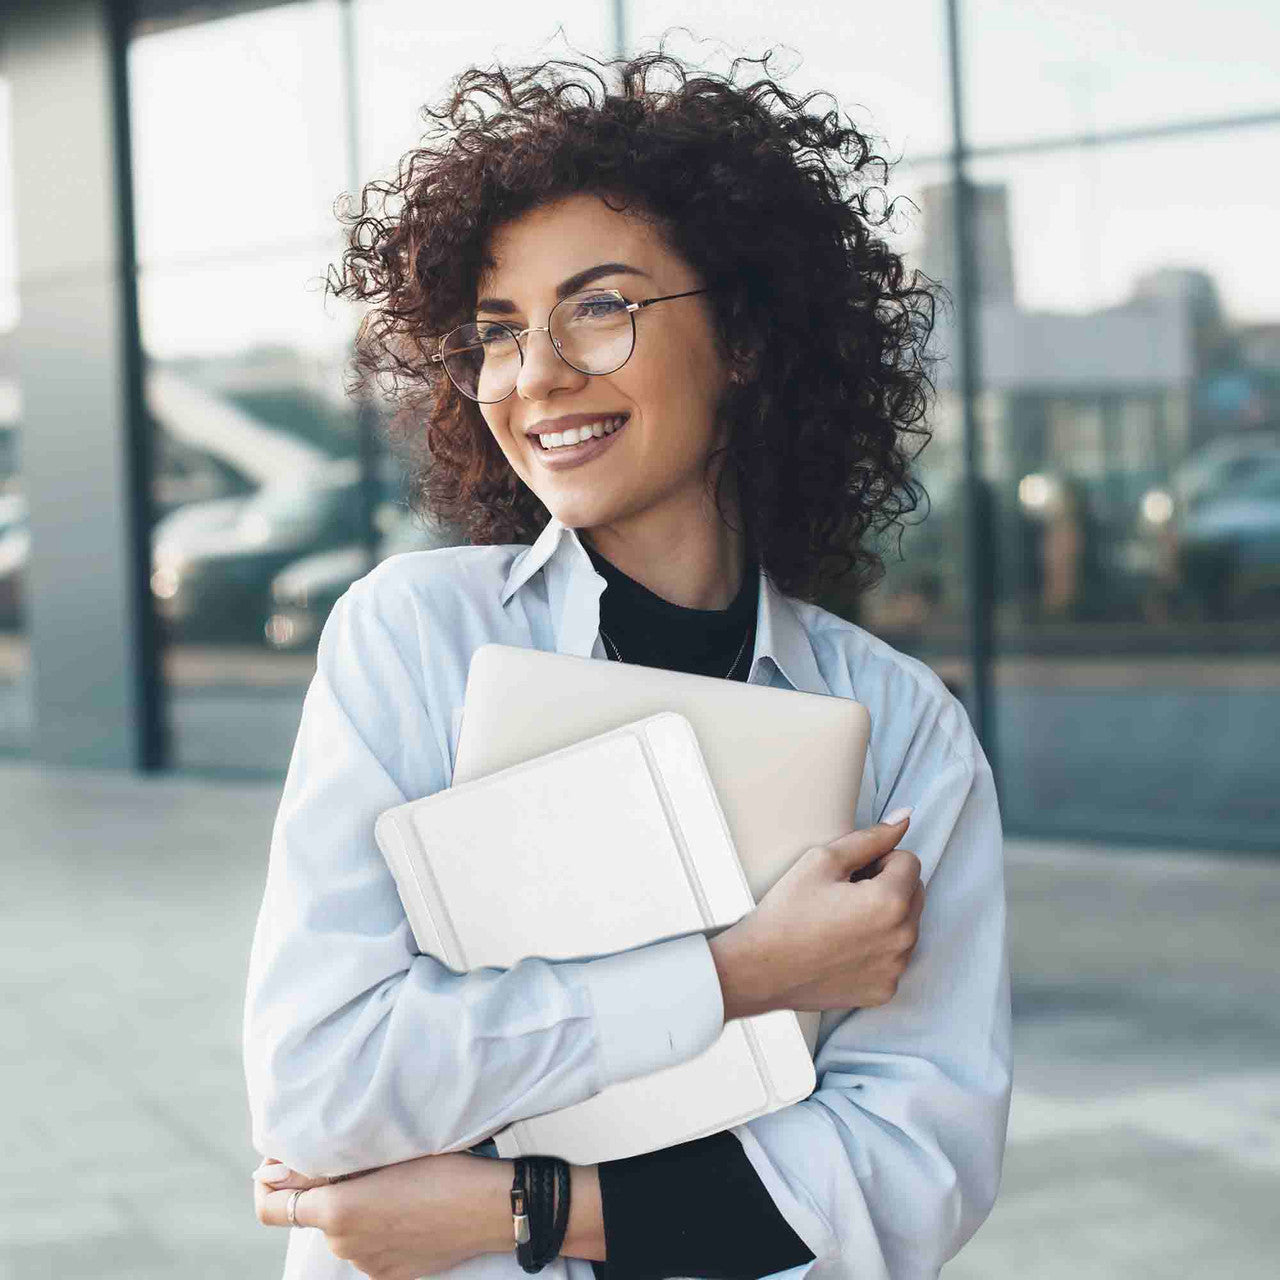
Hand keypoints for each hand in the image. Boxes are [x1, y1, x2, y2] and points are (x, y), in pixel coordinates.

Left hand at [254, 1153, 510, 1279]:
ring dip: (356, 1208)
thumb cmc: (441, 1167)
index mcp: (335, 1211)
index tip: (278, 1167)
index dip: (266, 1185)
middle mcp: (343, 1245)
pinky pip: (370, 1247)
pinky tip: (410, 1206)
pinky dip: (379, 1227)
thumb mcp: (382, 1153)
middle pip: (315, 1213)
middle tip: (364, 1159)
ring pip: (344, 1230)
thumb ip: (318, 1168)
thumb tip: (270, 1172)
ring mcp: (366, 1264)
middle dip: (328, 1190)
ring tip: (395, 1181)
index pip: (270, 1208)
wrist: (490, 1207)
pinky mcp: (390, 1275)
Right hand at [709, 810, 923, 1020]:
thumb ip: (870, 837)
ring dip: (886, 916)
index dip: (879, 859)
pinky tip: (844, 946)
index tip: (851, 873)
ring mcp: (895, 968)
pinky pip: (895, 956)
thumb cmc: (787, 911)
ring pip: (907, 925)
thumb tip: (905, 817)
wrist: (761, 968)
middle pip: (914, 893)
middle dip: (888, 886)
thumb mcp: (823, 860)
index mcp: (889, 901)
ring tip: (843, 920)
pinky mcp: (885, 989)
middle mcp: (902, 938)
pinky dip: (878, 948)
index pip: (909, 861)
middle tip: (846, 893)